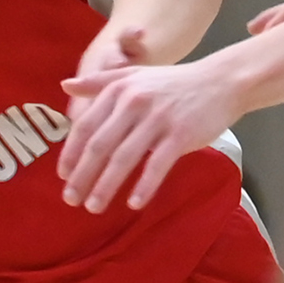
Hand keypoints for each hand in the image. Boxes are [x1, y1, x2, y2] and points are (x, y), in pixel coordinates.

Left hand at [56, 50, 239, 213]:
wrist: (221, 81)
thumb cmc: (172, 83)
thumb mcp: (134, 76)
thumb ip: (99, 82)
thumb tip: (65, 85)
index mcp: (118, 90)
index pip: (85, 126)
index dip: (71, 154)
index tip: (63, 177)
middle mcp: (134, 102)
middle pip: (99, 145)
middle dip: (82, 176)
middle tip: (71, 200)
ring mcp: (158, 118)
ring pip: (124, 158)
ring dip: (106, 186)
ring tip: (94, 207)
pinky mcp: (181, 134)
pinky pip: (157, 165)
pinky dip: (144, 186)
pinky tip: (133, 204)